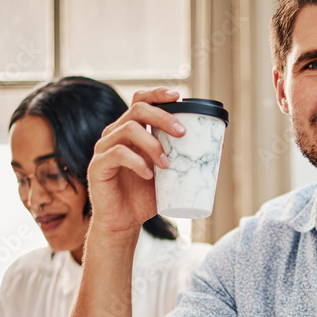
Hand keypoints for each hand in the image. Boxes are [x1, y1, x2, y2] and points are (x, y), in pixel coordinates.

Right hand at [87, 87, 186, 233]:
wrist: (124, 222)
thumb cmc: (145, 196)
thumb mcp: (169, 174)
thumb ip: (183, 158)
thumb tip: (219, 146)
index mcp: (132, 130)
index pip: (141, 100)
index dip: (158, 94)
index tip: (179, 97)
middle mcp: (116, 134)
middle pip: (138, 109)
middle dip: (163, 117)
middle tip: (182, 133)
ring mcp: (105, 148)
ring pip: (128, 129)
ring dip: (153, 143)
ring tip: (167, 164)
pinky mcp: (97, 165)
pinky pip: (117, 153)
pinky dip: (137, 161)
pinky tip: (148, 174)